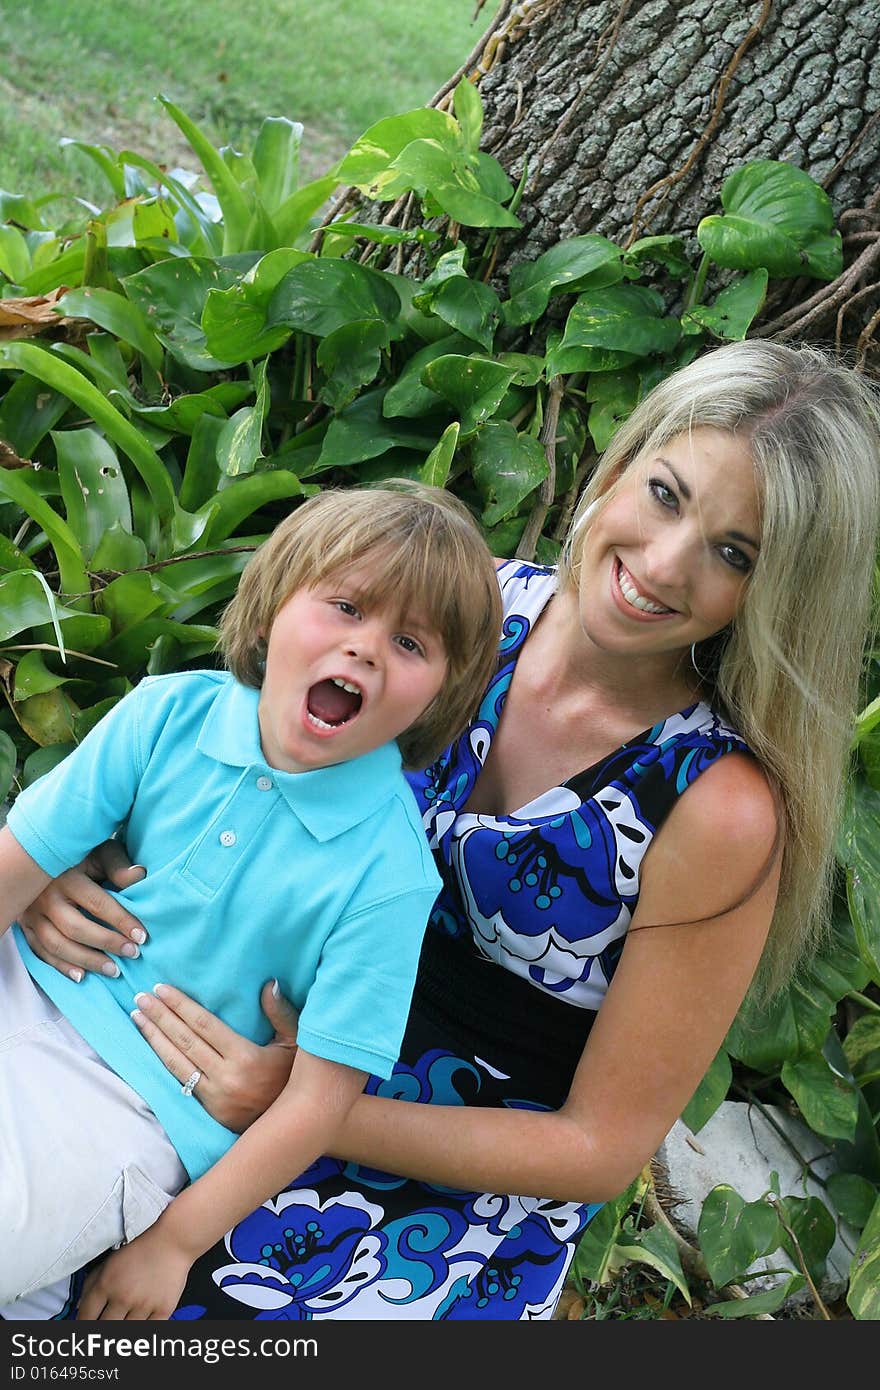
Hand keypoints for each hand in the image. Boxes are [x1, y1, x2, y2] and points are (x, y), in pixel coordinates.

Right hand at [17, 840, 147, 982]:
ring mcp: (32, 914)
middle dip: (106, 944)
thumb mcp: (101, 852)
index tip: (142, 937)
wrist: (46, 857)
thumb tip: (139, 875)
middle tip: (132, 954)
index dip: (121, 921)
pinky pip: (41, 952)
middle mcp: (45, 897)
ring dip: (87, 960)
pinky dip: (61, 967)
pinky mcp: (26, 927)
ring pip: (57, 945)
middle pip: (75, 928)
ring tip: (114, 970)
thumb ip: (118, 865)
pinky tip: (82, 975)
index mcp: (66, 877)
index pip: (97, 903)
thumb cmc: (82, 856)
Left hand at [77, 1226, 191, 1320]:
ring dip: (122, 1328)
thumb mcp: (110, 1261)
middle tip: (105, 1324)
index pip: (85, 1317)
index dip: (82, 1325)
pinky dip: (142, 1328)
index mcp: (106, 1284)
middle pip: (103, 1329)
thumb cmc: (141, 1248)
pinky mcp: (162, 1309)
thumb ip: (91, 1284)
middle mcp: (123, 1297)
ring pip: (125, 1332)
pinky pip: (148, 1331)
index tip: (84, 1328)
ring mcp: (143, 1305)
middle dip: (101, 1329)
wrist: (172, 1240)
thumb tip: (80, 1307)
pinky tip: (139, 1322)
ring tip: (123, 1321)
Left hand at [131, 979, 298, 1131]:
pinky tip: (151, 1047)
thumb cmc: (295, 1076)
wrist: (295, 1124)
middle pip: (184, 1041)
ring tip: (137, 1018)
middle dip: (159, 1017)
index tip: (161, 989)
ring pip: (176, 1063)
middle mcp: (226, 1078)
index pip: (203, 1024)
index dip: (180, 1005)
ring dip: (153, 1038)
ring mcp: (215, 1097)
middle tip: (140, 997)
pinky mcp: (209, 1110)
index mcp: (246, 1057)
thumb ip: (282, 1013)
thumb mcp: (296, 1043)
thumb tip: (268, 983)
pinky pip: (181, 1081)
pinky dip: (163, 1062)